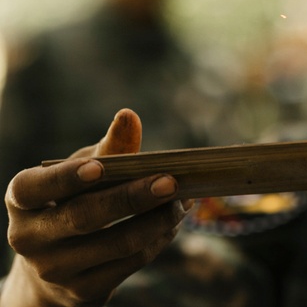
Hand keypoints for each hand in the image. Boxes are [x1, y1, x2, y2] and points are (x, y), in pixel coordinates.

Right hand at [2, 110, 189, 306]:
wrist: (56, 266)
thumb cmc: (73, 201)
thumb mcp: (83, 171)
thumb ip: (108, 149)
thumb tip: (128, 116)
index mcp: (22, 199)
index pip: (34, 187)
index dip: (66, 178)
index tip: (100, 168)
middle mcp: (29, 237)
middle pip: (84, 217)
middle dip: (133, 198)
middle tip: (171, 181)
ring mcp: (54, 269)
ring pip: (117, 244)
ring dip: (159, 220)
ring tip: (184, 200)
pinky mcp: (83, 291)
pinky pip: (131, 263)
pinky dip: (159, 239)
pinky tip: (173, 222)